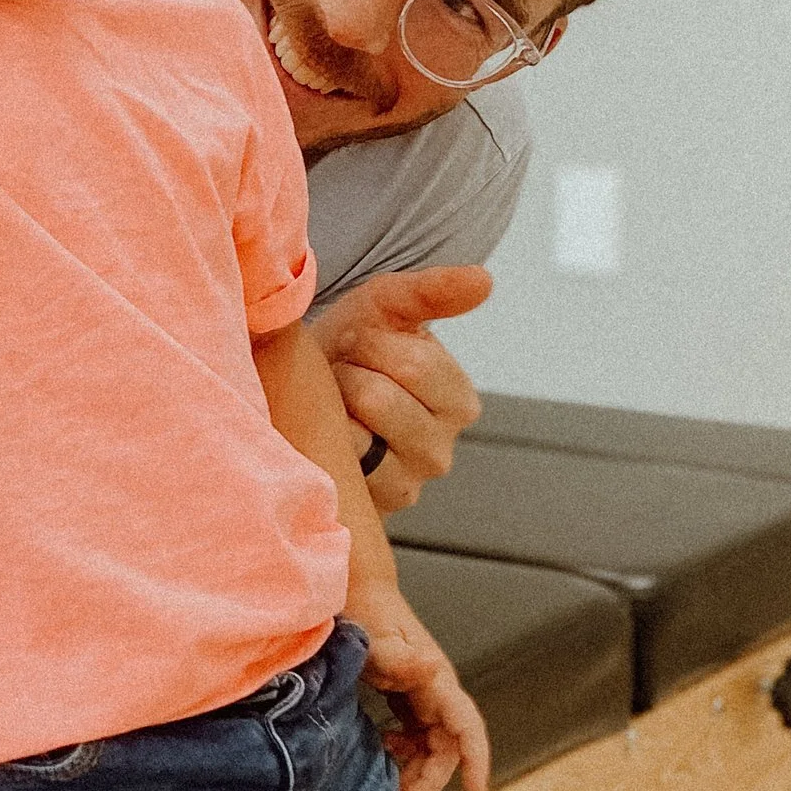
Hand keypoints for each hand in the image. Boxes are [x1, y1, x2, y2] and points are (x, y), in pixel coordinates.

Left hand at [309, 265, 489, 514]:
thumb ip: (434, 291)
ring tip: (335, 402)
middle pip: (380, 398)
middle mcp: (440, 451)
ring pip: (355, 435)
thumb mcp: (387, 308)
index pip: (412, 363)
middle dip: (347, 372)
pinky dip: (319, 441)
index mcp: (458, 400)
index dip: (368, 343)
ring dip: (330, 407)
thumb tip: (484, 280)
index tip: (360, 344)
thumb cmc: (353, 348)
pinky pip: (333, 465)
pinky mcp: (365, 510)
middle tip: (343, 373)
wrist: (306, 391)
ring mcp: (405, 485)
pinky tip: (324, 434)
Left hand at [355, 584, 491, 790]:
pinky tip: (383, 753)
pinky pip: (417, 736)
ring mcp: (424, 694)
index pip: (466, 726)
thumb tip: (433, 670)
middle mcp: (436, 689)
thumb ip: (400, 657)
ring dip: (417, 771)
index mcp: (434, 679)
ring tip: (390, 787)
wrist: (355, 591)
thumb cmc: (364, 610)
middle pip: (448, 747)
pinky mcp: (408, 697)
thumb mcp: (374, 636)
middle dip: (431, 780)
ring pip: (433, 746)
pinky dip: (404, 753)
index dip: (476, 759)